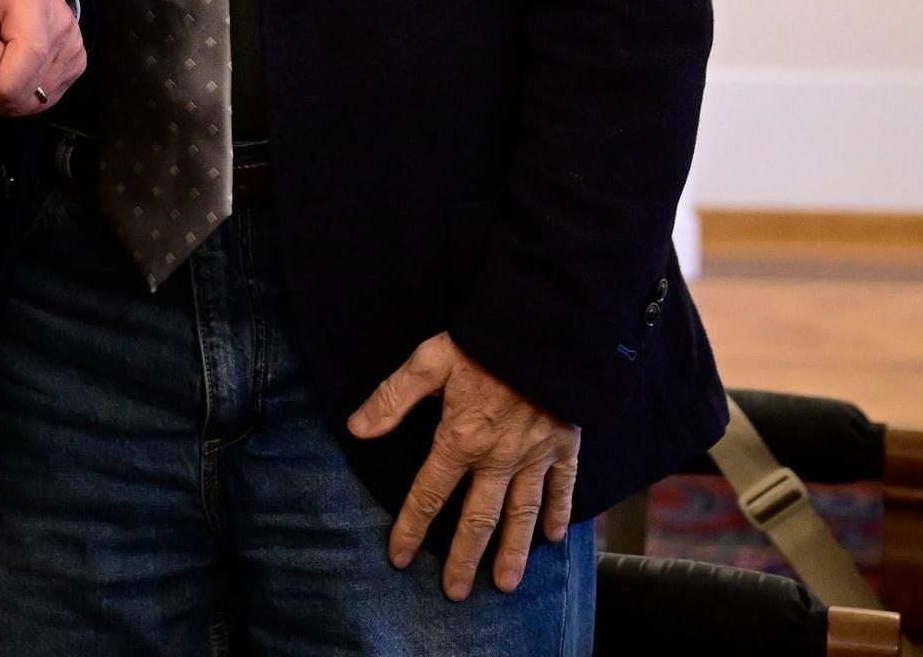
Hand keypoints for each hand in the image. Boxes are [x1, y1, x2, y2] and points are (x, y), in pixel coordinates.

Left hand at [347, 332, 579, 599]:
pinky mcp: (565, 446)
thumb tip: (357, 429)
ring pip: (521, 515)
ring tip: (505, 585)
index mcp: (460, 440)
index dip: (411, 528)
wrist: (546, 328)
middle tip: (456, 594)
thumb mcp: (429, 360)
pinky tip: (554, 540)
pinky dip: (559, 515)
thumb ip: (393, 398)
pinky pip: (562, 489)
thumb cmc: (483, 341)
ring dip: (513, 552)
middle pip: (477, 519)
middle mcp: (498, 459)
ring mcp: (534, 456)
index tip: (399, 557)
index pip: (428, 495)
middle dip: (464, 559)